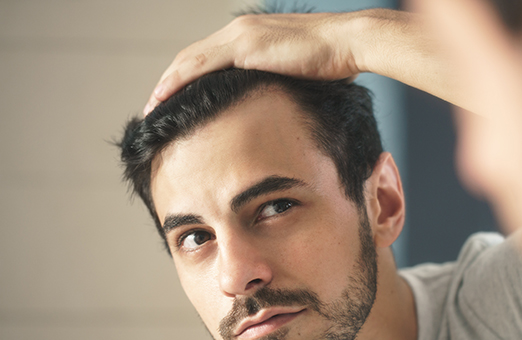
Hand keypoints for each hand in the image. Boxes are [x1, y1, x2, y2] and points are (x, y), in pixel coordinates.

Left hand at [144, 11, 366, 114]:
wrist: (349, 43)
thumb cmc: (334, 61)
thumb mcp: (299, 74)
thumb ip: (280, 83)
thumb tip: (275, 105)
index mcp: (251, 36)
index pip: (208, 57)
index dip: (187, 79)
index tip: (174, 100)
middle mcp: (240, 31)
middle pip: (192, 57)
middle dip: (169, 82)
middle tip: (153, 106)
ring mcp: (241, 36)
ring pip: (189, 60)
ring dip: (166, 84)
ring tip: (152, 107)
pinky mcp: (245, 47)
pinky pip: (201, 66)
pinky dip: (178, 82)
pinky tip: (165, 97)